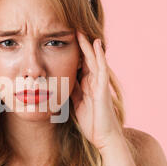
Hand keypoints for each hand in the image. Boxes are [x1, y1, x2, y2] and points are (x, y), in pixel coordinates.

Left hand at [70, 31, 122, 150]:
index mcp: (87, 85)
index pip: (79, 64)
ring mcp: (99, 84)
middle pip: (86, 59)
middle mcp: (94, 82)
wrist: (104, 138)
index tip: (63, 39)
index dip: (73, 52)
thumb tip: (62, 82)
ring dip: (87, 45)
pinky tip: (96, 44)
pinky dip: (99, 55)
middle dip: (79, 45)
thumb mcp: (76, 104)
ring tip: (81, 30)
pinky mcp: (103, 88)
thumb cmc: (92, 123)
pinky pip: (101, 68)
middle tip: (72, 28)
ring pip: (93, 60)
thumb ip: (73, 92)